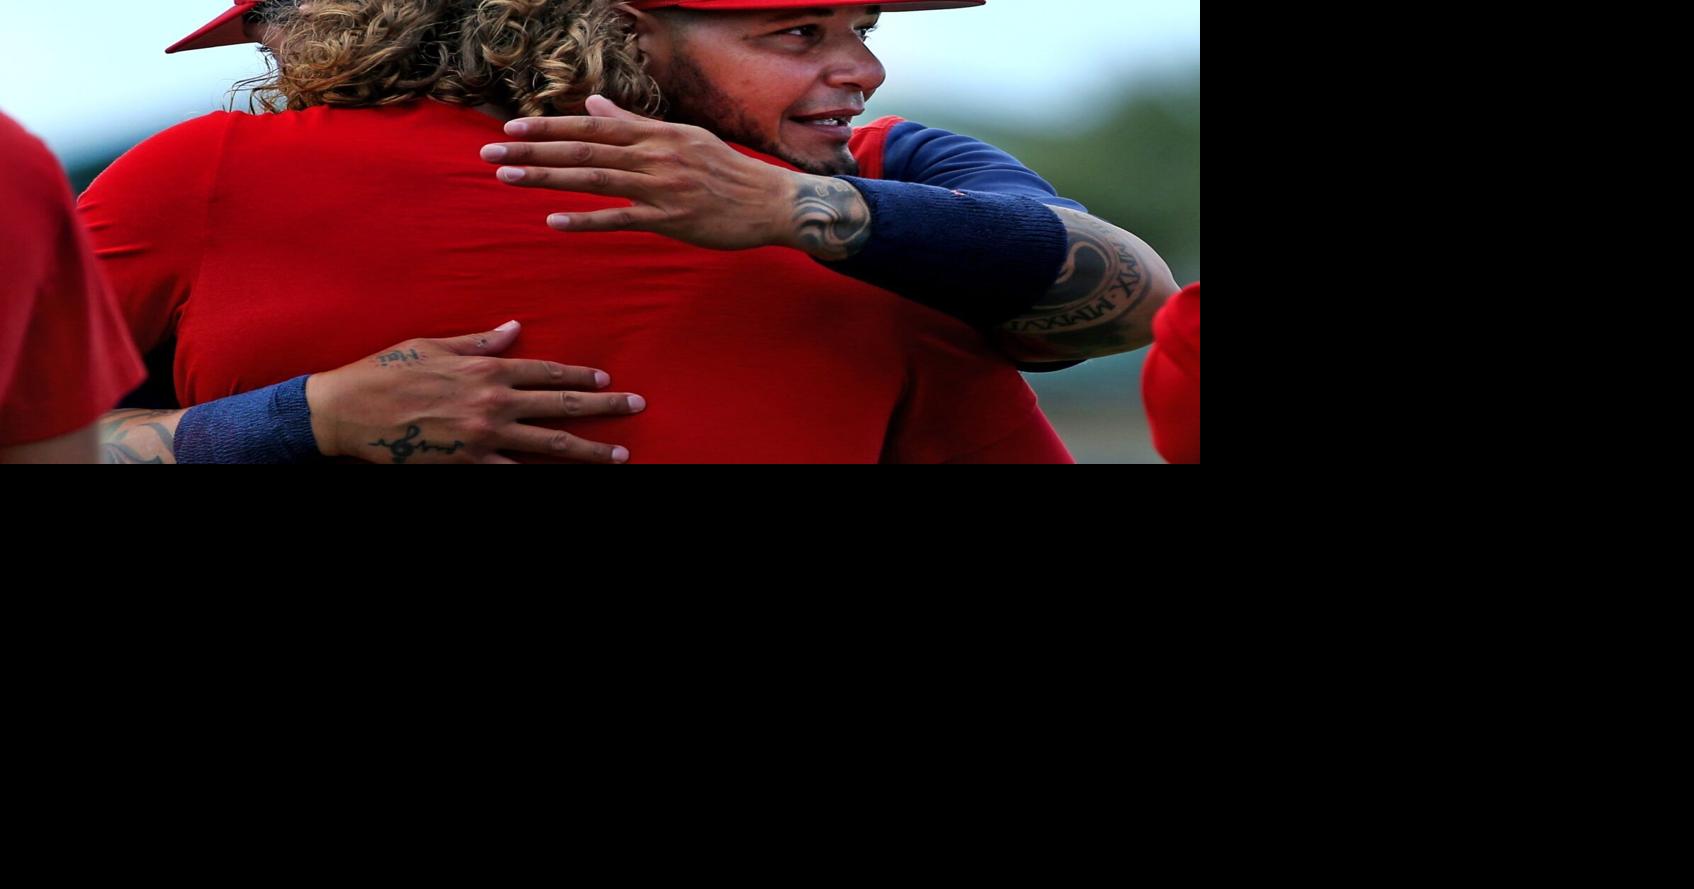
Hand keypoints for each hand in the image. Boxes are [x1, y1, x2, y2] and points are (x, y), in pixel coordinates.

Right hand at [305, 321, 644, 463]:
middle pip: (561, 405)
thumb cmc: (386, 371)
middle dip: (604, 407)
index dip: (579, 374)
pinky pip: (513, 474)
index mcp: (485, 368)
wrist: (347, 411)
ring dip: (589, 451)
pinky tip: (568, 480)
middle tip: (637, 406)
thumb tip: (514, 328)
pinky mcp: (468, 464)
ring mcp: (483, 436)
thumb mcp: (432, 345)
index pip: (546, 370)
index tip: (606, 377)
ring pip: (549, 444)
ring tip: (620, 455)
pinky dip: (539, 477)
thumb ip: (478, 341)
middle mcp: (492, 401)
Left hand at [482, 95, 806, 251]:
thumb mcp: (682, 137)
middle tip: (490, 153)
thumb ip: (635, 123)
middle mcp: (654, 155)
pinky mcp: (671, 219)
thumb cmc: (726, 171)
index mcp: (656, 133)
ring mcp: (661, 187)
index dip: (549, 126)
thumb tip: (594, 103)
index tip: (512, 127)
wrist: (771, 202)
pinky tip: (554, 220)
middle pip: (583, 149)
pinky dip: (587, 219)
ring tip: (508, 177)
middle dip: (533, 150)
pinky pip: (621, 219)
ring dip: (547, 178)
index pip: (592, 124)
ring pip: (594, 178)